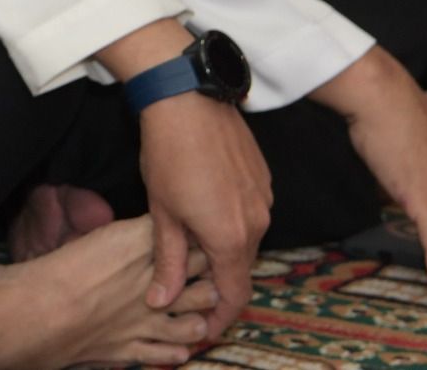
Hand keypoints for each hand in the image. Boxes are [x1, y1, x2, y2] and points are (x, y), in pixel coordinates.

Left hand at [135, 91, 270, 343]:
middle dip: (217, 283)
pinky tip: (203, 210)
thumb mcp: (162, 213)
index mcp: (231, 238)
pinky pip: (250, 213)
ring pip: (246, 239)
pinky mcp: (263, 178)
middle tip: (188, 289)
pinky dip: (230, 222)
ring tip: (190, 246)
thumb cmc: (169, 154)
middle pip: (240, 268)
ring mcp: (264, 198)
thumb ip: (169, 261)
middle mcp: (257, 222)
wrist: (187, 98)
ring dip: (222, 249)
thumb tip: (163, 301)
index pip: (234, 295)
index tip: (203, 328)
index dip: (219, 318)